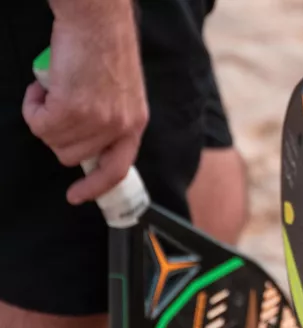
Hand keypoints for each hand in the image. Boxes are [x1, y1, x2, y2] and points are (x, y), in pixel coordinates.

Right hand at [23, 0, 147, 204]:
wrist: (97, 22)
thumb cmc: (105, 49)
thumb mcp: (121, 92)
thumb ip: (110, 119)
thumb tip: (87, 140)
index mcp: (135, 123)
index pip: (118, 168)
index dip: (96, 186)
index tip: (78, 195)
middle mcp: (119, 126)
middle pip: (74, 156)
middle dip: (58, 136)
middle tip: (58, 105)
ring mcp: (96, 120)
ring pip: (53, 141)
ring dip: (45, 117)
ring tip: (54, 88)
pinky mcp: (70, 109)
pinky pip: (37, 123)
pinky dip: (32, 105)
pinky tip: (43, 85)